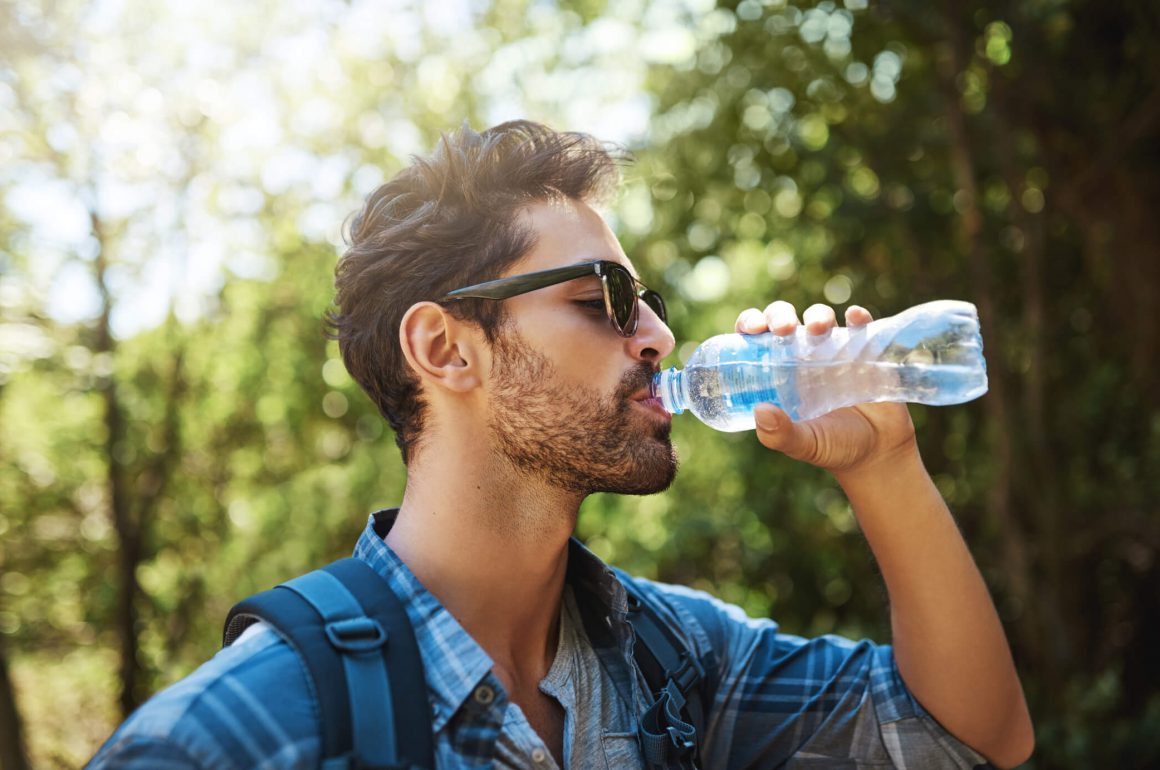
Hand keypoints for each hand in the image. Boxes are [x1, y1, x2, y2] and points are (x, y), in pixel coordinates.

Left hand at [735, 301, 918, 477]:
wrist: (878, 452)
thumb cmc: (834, 447)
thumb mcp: (805, 445)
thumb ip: (781, 435)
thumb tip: (760, 411)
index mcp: (778, 374)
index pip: (756, 339)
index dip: (750, 324)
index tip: (752, 329)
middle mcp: (803, 356)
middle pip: (785, 320)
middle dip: (780, 314)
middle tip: (784, 328)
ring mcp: (834, 351)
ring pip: (820, 318)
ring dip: (817, 315)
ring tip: (819, 328)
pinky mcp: (866, 351)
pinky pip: (861, 326)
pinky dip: (858, 316)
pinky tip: (855, 318)